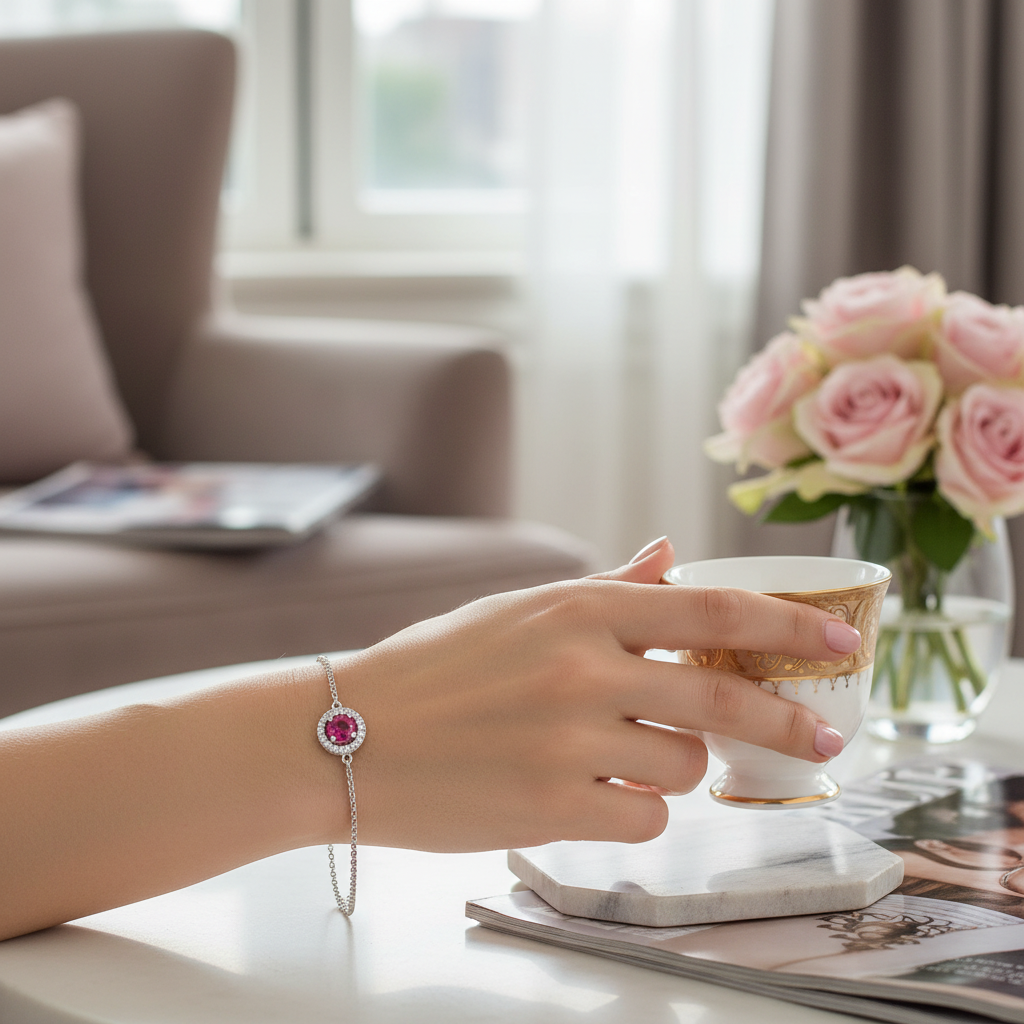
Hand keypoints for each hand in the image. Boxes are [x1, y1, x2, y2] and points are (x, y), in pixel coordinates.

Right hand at [328, 537, 859, 852]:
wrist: (345, 740)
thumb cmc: (432, 670)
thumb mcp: (516, 612)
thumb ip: (605, 590)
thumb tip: (669, 557)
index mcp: (574, 610)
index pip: (707, 612)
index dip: (785, 625)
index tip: (835, 641)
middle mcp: (580, 671)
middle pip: (721, 698)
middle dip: (783, 720)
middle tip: (820, 737)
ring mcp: (568, 743)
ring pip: (684, 767)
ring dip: (673, 767)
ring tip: (619, 757)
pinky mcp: (552, 809)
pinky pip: (644, 816)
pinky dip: (634, 808)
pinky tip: (587, 793)